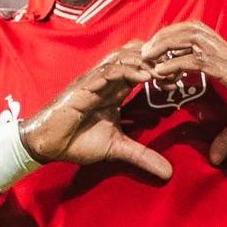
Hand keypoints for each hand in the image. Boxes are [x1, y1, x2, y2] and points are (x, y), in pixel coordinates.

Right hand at [19, 41, 172, 178]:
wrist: (48, 145)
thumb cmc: (78, 141)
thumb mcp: (118, 148)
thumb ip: (142, 156)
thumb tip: (169, 173)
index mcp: (115, 88)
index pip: (142, 67)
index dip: (161, 69)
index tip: (178, 81)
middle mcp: (107, 79)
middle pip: (135, 54)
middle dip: (156, 59)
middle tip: (176, 71)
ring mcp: (95, 80)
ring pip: (123, 57)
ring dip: (145, 62)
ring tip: (164, 72)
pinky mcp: (84, 86)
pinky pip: (108, 71)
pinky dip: (127, 70)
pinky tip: (145, 77)